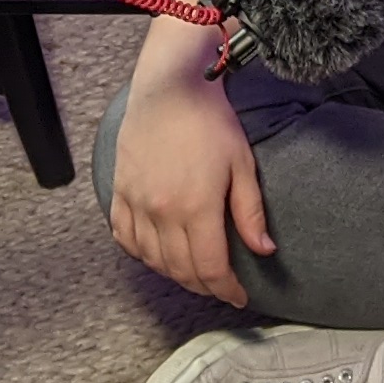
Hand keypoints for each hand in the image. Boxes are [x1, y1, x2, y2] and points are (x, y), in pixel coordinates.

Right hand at [109, 53, 273, 304]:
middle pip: (180, 269)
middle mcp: (161, 211)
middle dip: (203, 285)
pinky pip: (124, 236)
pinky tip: (156, 253)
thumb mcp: (241, 164)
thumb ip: (249, 212)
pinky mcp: (120, 190)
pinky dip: (141, 252)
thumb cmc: (210, 121)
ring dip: (173, 273)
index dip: (225, 290)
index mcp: (196, 207)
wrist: (170, 86)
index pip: (209, 268)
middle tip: (219, 286)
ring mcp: (136, 202)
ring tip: (193, 271)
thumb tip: (263, 250)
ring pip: (151, 259)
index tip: (238, 297)